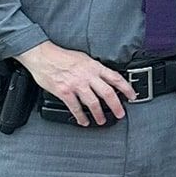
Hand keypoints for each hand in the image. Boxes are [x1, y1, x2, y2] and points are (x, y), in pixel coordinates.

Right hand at [19, 40, 135, 126]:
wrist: (42, 55)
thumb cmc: (61, 56)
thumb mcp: (83, 58)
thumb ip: (94, 69)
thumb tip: (104, 77)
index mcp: (94, 66)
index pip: (116, 78)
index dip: (127, 88)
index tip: (132, 96)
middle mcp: (87, 75)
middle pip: (107, 93)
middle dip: (116, 105)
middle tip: (120, 114)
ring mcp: (76, 84)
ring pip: (93, 103)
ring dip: (99, 114)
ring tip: (102, 120)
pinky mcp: (64, 92)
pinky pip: (75, 107)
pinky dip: (80, 116)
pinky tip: (83, 121)